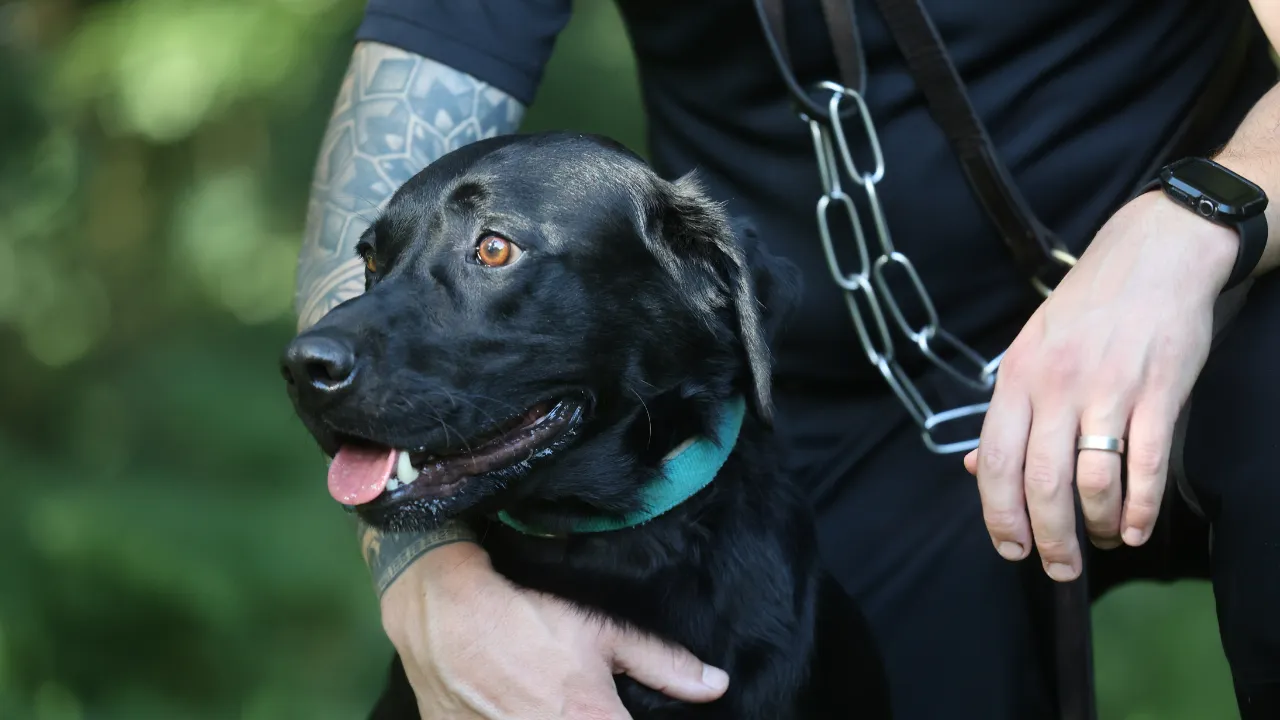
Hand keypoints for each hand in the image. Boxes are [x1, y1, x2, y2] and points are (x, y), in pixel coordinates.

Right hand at [381, 541, 729, 718]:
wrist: (442, 613)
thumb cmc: (525, 615)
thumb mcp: (601, 629)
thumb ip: (662, 663)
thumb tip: (714, 685)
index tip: (620, 709)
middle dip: (594, 719)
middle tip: (577, 699)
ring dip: (551, 716)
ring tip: (544, 694)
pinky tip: (520, 702)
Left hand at [963, 191, 1237, 581]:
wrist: (1154, 255)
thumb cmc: (1087, 308)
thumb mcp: (1029, 350)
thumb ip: (1006, 412)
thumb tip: (970, 466)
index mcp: (1016, 378)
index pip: (993, 460)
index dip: (998, 513)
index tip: (1009, 548)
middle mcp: (1056, 388)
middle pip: (1042, 483)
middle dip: (1048, 538)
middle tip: (1059, 568)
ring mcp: (1109, 391)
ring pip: (1093, 482)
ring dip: (1098, 527)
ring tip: (1103, 543)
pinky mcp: (1159, 393)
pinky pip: (1145, 466)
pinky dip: (1142, 508)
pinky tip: (1139, 528)